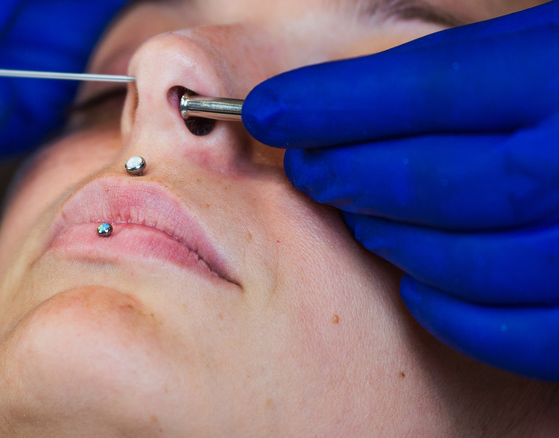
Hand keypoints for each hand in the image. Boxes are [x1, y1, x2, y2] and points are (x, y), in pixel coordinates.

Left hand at [242, 2, 558, 380]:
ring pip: (466, 259)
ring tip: (359, 216)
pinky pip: (514, 330)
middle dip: (352, 173)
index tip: (270, 110)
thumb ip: (488, 66)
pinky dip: (451, 310)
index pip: (430, 87)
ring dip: (392, 239)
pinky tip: (417, 282)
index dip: (335, 102)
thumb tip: (356, 100)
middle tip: (306, 164)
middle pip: (437, 180)